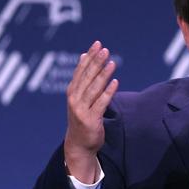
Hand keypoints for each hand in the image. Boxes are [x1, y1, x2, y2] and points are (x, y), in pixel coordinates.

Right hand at [64, 41, 117, 182]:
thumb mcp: (79, 97)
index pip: (81, 70)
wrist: (79, 144)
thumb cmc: (82, 117)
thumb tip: (84, 56)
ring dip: (103, 74)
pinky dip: (108, 92)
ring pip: (94, 88)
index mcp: (72, 91)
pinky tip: (115, 82)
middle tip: (105, 49)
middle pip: (87, 77)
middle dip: (96, 62)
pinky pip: (101, 103)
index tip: (97, 44)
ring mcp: (82, 109)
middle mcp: (74, 99)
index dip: (90, 57)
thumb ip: (83, 78)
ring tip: (112, 62)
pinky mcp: (91, 119)